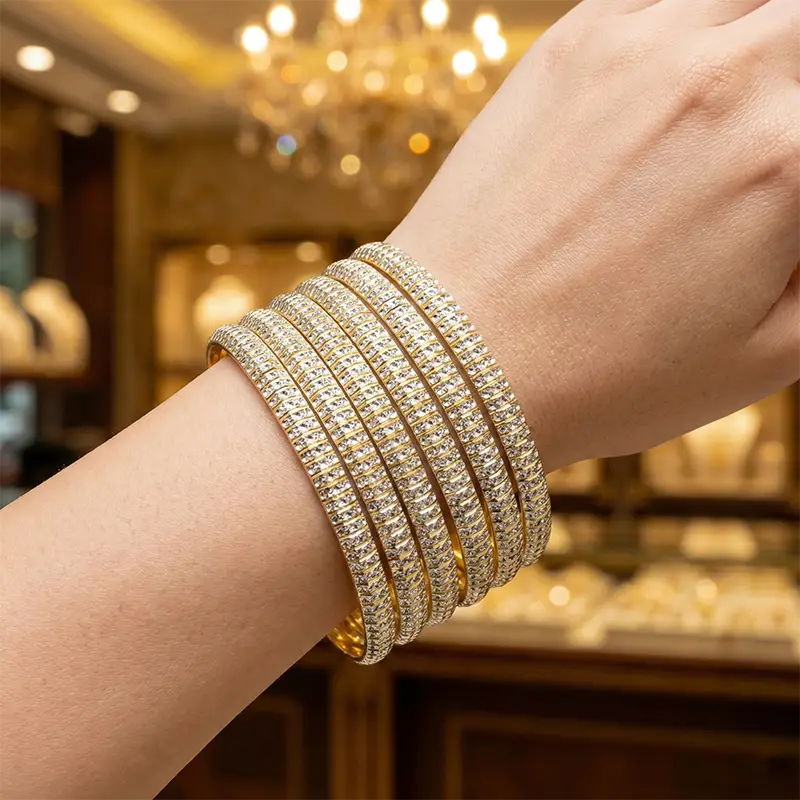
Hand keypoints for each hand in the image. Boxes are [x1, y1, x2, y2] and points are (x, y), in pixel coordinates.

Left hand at [390, 0, 799, 472]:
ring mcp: (639, 47)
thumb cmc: (605, 378)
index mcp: (790, 159)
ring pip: (743, 1)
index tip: (779, 197)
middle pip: (799, 30)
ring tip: (725, 120)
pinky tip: (669, 89)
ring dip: (757, 45)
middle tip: (763, 152)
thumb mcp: (765, 356)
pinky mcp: (570, 44)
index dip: (798, 166)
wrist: (458, 356)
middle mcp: (724, 77)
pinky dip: (688, 28)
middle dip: (791, 89)